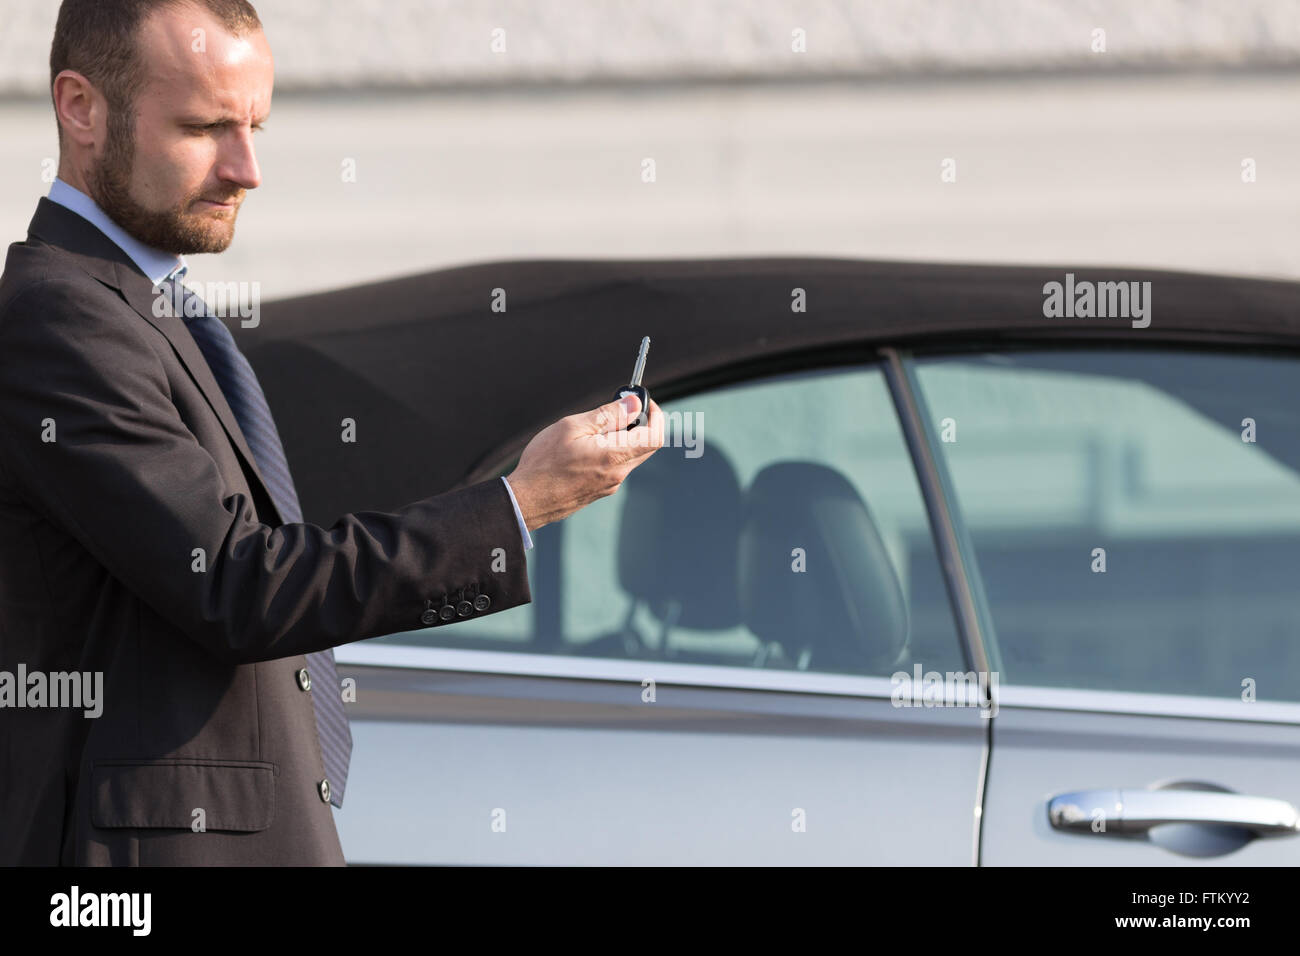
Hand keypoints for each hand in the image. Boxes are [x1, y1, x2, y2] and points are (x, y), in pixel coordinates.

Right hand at [506, 393, 664, 531]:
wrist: (526, 500)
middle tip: (619, 409)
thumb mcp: (573, 427)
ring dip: (622, 438)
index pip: (655, 436)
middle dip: (640, 424)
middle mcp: (618, 473)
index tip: (644, 403)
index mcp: (614, 456)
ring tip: (593, 428)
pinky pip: (615, 466)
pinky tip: (585, 447)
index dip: (656, 416)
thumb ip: (608, 414)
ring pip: (630, 456)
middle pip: (646, 446)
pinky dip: (611, 451)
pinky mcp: (600, 490)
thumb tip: (634, 403)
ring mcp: (610, 484)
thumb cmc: (544, 463)